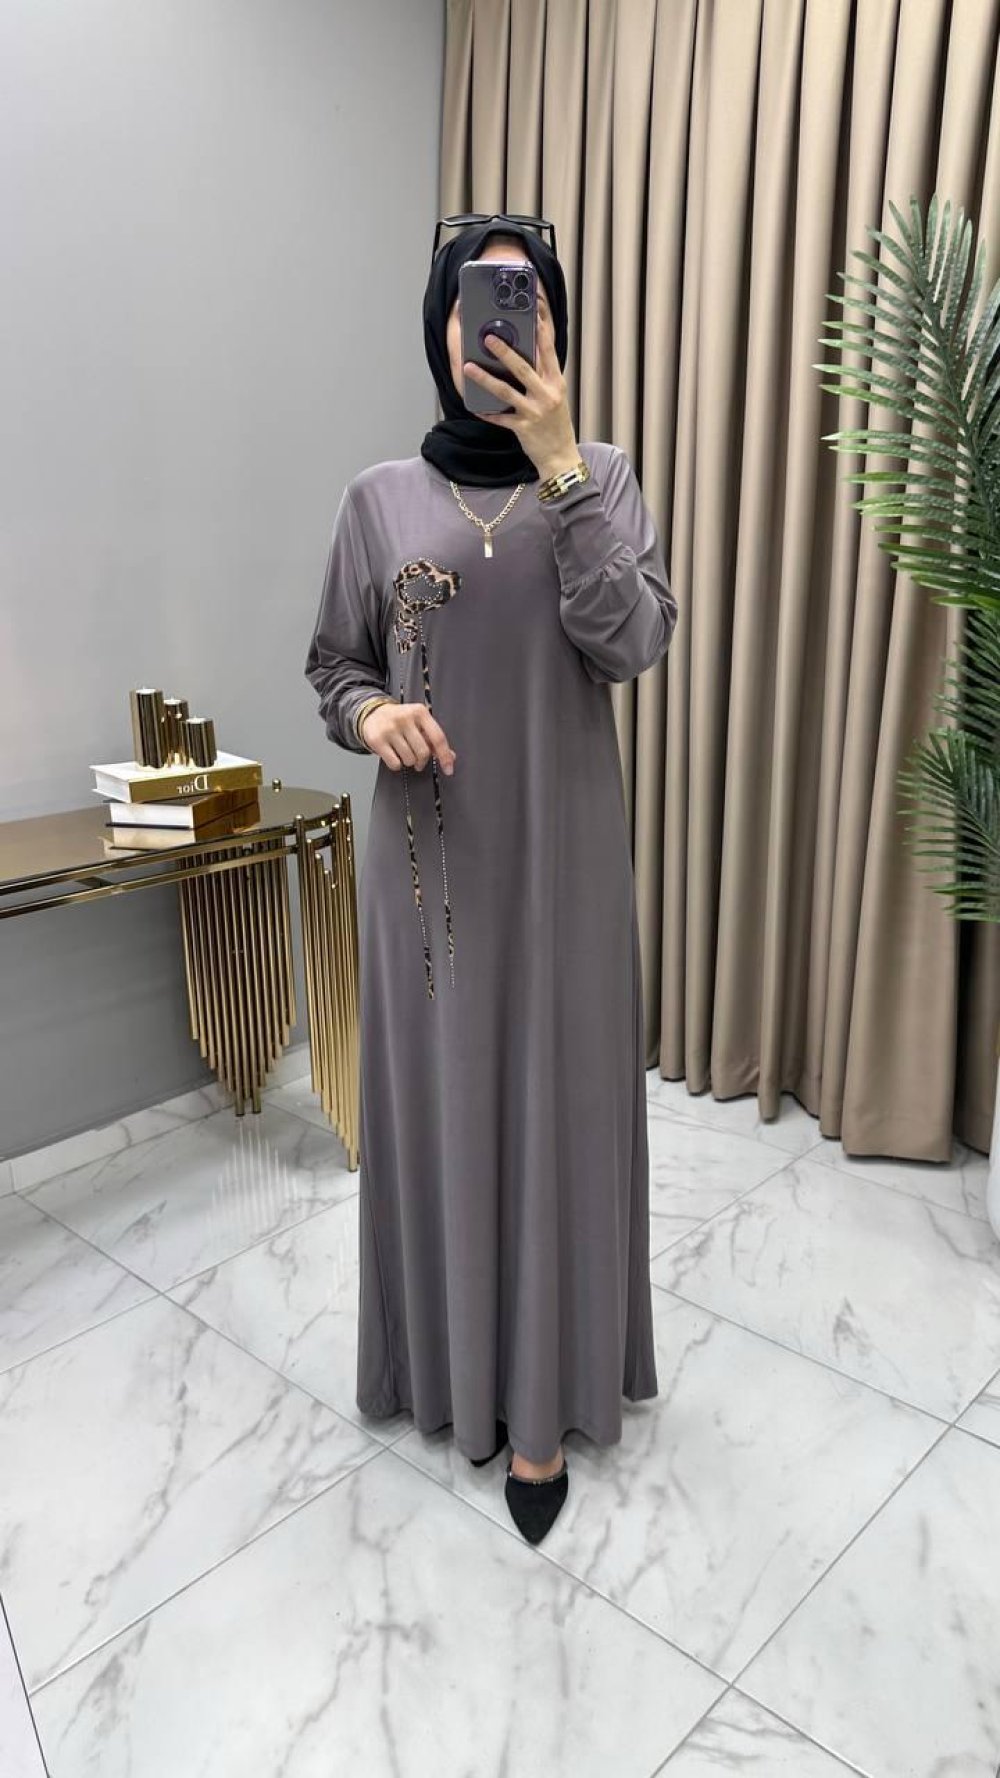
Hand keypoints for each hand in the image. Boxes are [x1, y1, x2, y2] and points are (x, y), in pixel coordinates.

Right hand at [361, 701, 455, 774]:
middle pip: (423, 752)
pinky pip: (395, 764)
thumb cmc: (400, 720)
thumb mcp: (419, 723)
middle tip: (419, 761)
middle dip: (422, 761)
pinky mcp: (377, 740)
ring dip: (409, 762)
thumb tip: (451, 757)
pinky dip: (396, 764)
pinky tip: (394, 754)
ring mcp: (390, 729)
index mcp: (420, 712)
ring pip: (409, 760)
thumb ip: (434, 739)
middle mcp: (405, 718)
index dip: (445, 756)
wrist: (373, 713)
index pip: (438, 738)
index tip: (448, 769)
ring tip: (403, 752)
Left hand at [463, 306, 580, 480]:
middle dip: (505, 351)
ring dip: (486, 378)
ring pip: (506, 391)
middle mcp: (547, 395)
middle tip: (489, 338)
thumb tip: (524, 357)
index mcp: (557, 383)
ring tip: (469, 367)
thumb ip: (543, 377)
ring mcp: (535, 411)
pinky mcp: (523, 427)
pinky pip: (500, 418)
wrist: (561, 457)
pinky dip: (487, 412)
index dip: (541, 329)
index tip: (533, 311)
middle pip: (524, 368)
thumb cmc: (557, 426)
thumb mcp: (556, 397)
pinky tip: (475, 406)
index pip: (549, 351)